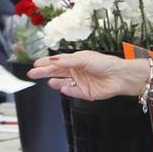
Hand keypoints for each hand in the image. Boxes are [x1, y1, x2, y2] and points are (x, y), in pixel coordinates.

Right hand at [27, 51, 145, 101]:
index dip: (46, 63)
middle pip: (56, 72)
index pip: (57, 62)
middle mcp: (76, 71)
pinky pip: (72, 92)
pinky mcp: (85, 93)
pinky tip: (63, 87)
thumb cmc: (105, 63)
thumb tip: (52, 60)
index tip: (35, 64)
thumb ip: (67, 61)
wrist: (119, 77)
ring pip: (62, 83)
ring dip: (55, 82)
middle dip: (44, 72)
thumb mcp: (84, 58)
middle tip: (32, 74)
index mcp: (75, 61)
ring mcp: (79, 83)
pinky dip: (67, 90)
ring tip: (49, 81)